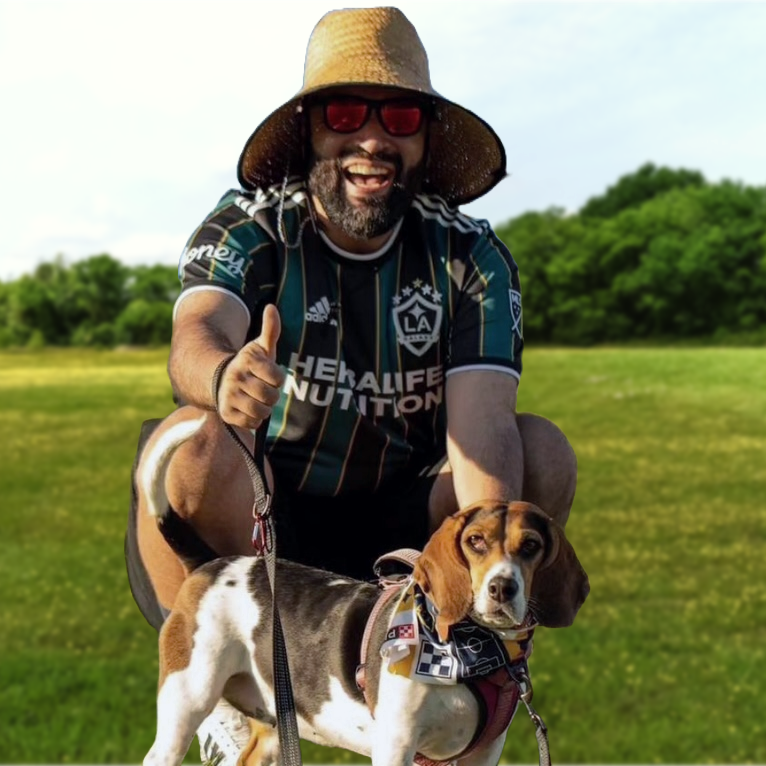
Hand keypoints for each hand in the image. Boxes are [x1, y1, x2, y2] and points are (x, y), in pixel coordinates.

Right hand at [216, 304, 285, 428]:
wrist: (219, 380)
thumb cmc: (248, 364)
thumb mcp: (260, 347)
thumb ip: (270, 329)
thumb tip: (271, 307)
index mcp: (247, 361)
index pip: (277, 378)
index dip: (276, 379)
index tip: (268, 375)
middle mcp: (235, 378)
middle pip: (271, 397)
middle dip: (271, 395)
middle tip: (263, 389)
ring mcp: (229, 396)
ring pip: (262, 412)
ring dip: (264, 408)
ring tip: (257, 400)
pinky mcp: (226, 414)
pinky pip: (252, 423)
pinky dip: (254, 419)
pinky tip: (249, 409)